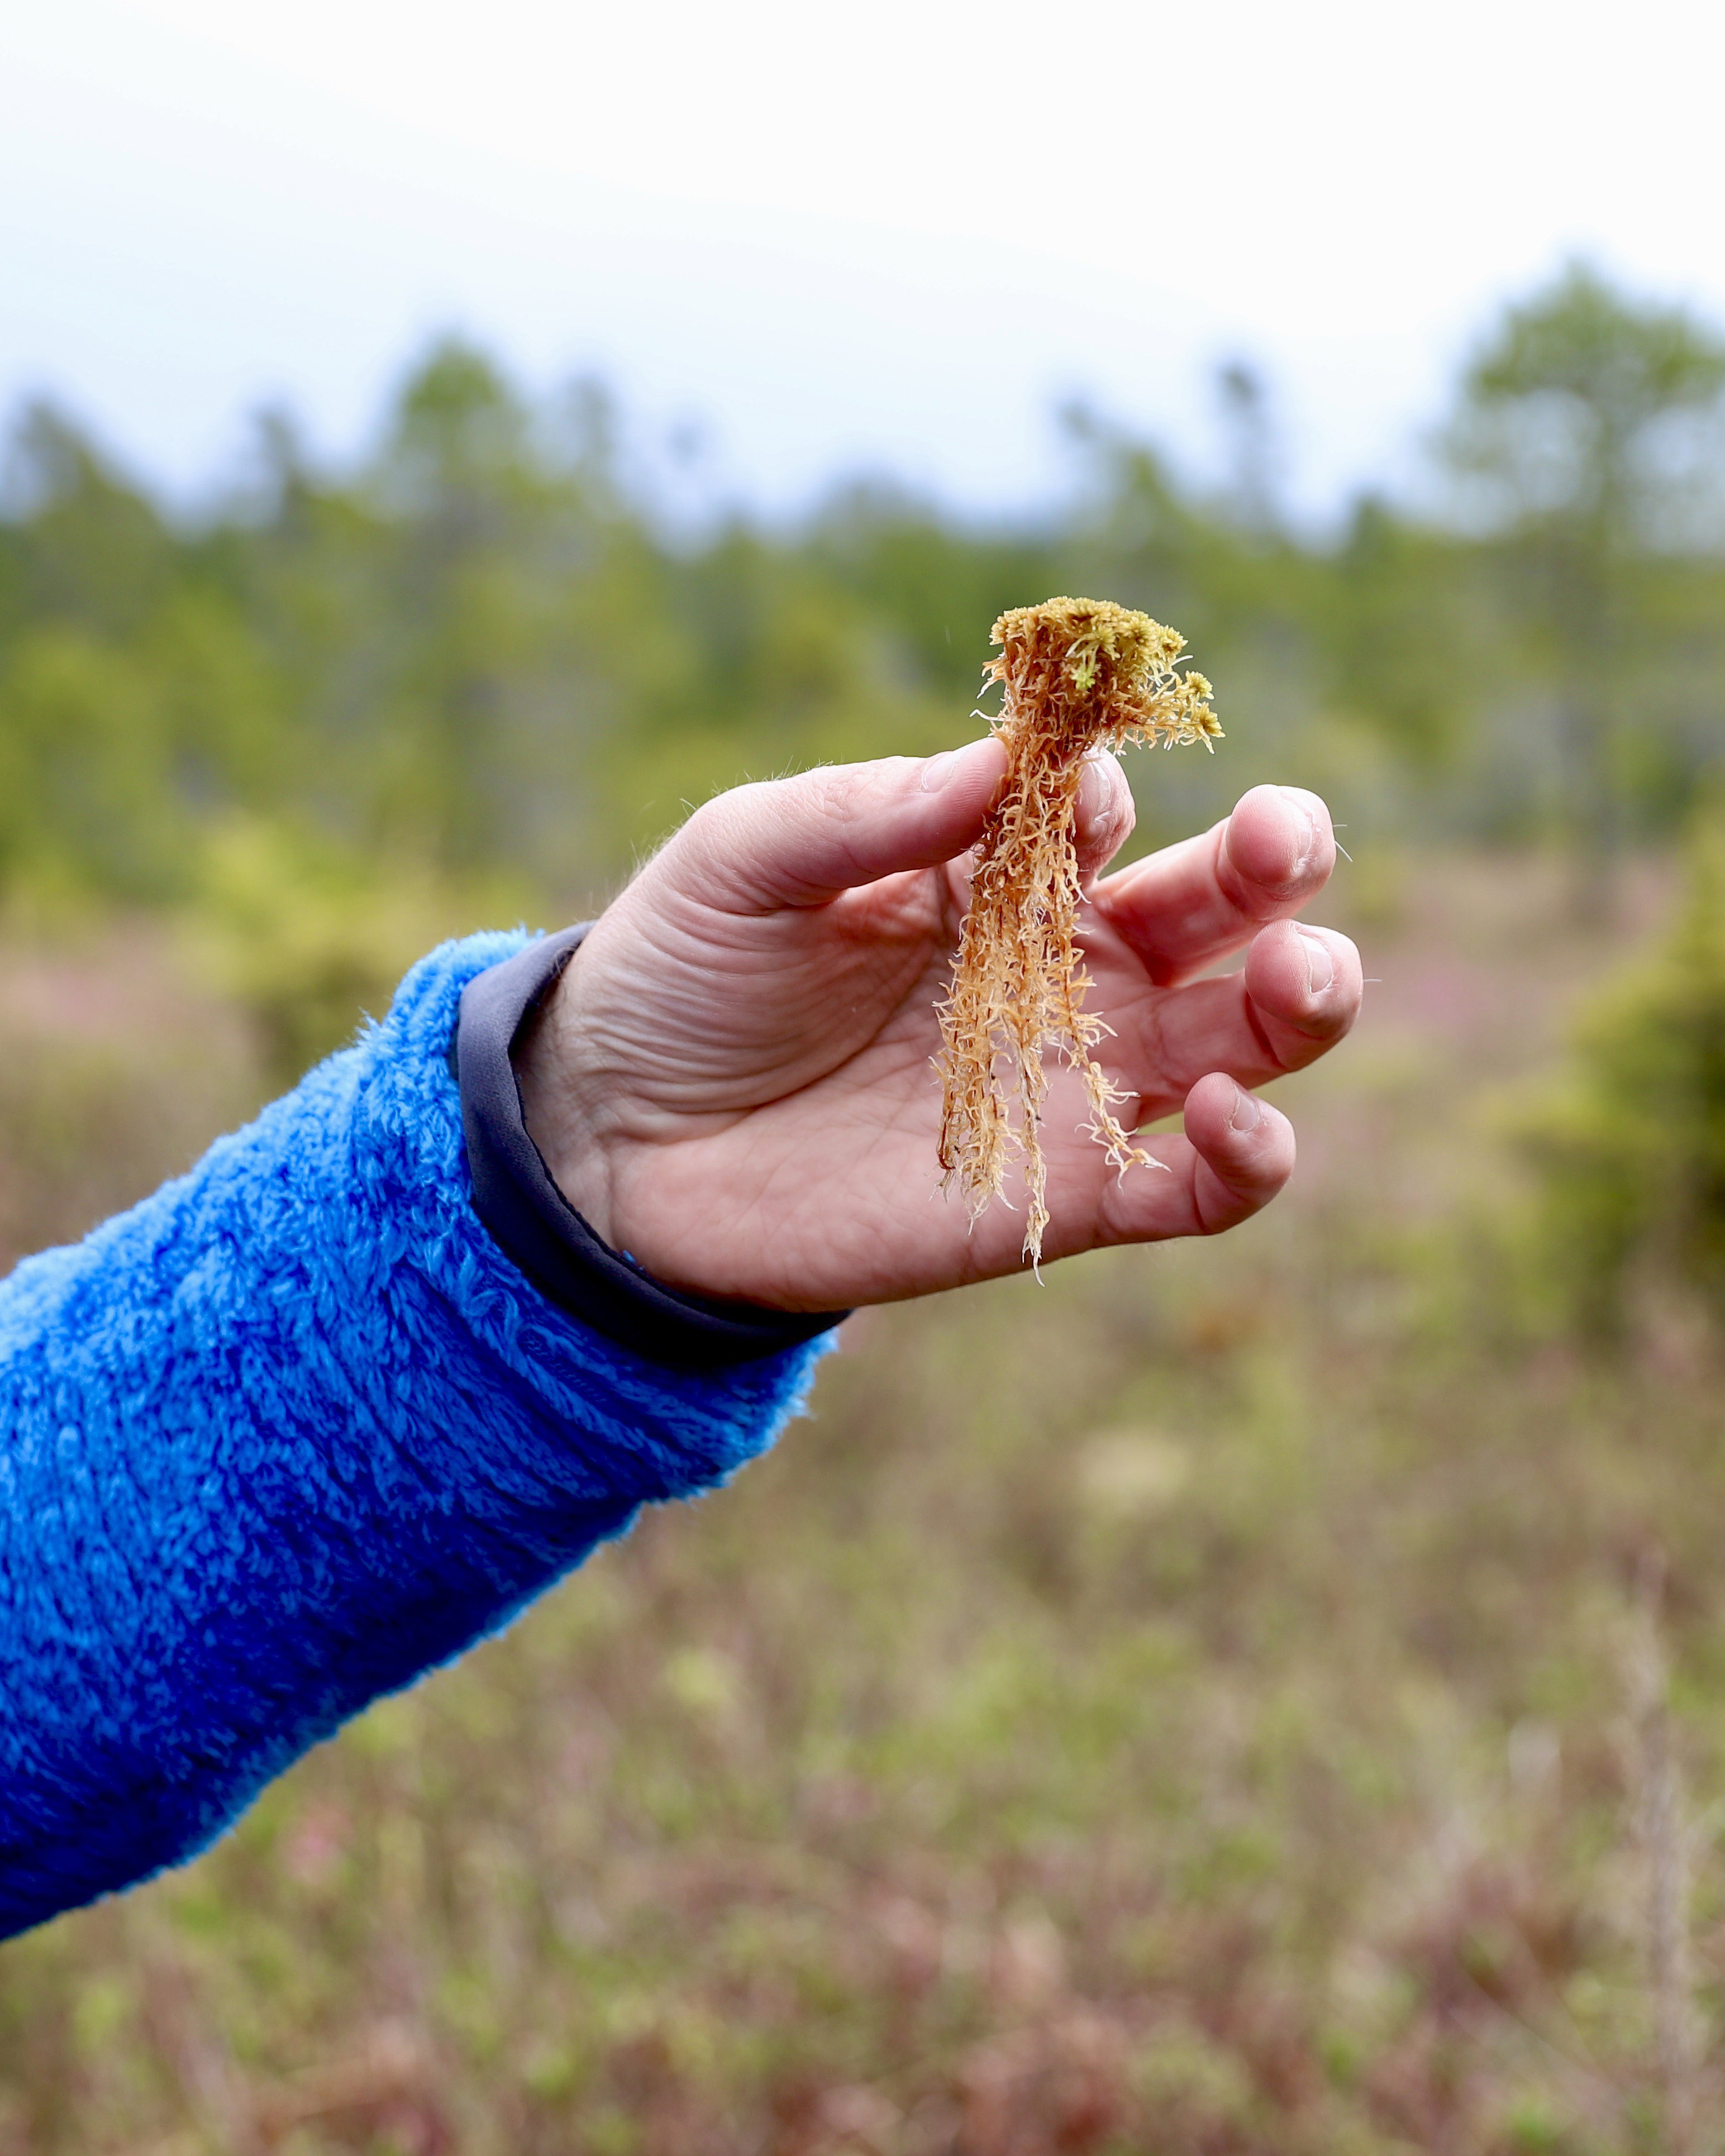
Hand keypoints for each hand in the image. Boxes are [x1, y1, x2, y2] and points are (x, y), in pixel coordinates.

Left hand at [515, 740, 1361, 1309]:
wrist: (620, 1145)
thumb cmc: (681, 978)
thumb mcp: (745, 863)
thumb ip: (866, 811)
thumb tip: (1000, 757)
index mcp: (994, 869)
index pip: (1100, 805)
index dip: (1100, 783)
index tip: (1060, 786)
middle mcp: (1061, 967)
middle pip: (1220, 906)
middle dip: (1276, 859)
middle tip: (1279, 838)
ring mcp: (1077, 1082)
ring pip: (1250, 1036)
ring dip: (1308, 996)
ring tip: (1299, 971)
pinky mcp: (1070, 1197)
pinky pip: (1202, 1189)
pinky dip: (1252, 1157)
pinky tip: (1230, 1115)